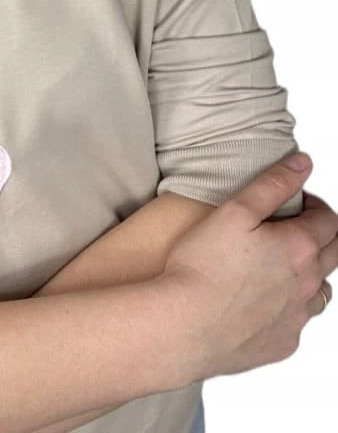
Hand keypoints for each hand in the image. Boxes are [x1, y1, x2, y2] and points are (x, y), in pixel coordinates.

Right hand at [160, 154, 337, 379]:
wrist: (184, 326)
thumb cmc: (202, 267)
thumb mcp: (234, 210)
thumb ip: (272, 184)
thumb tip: (302, 164)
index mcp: (298, 248)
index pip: (328, 219)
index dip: (312, 205)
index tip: (293, 202)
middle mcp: (307, 284)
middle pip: (333, 253)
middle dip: (319, 234)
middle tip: (287, 228)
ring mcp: (297, 317)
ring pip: (320, 290)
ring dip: (308, 273)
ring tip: (275, 265)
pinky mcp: (283, 343)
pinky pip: (297, 321)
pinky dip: (288, 307)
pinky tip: (261, 300)